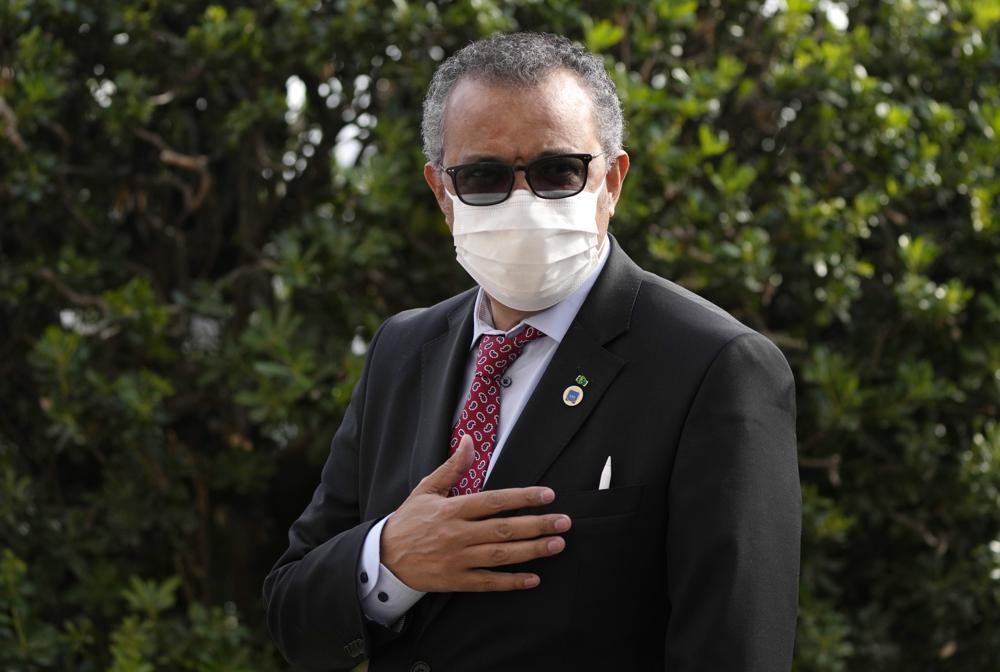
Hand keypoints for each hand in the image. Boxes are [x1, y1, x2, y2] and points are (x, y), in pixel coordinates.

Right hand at [380, 434, 570, 592]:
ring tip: (557, 545)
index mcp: (452, 509)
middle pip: (504, 529)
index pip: (494, 501)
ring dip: (532, 551)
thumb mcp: (427, 488)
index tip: (547, 495)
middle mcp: (457, 534)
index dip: (523, 498)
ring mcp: (457, 559)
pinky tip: (533, 579)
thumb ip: (453, 466)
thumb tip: (470, 440)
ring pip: (501, 556)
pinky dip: (511, 582)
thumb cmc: (408, 519)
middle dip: (537, 525)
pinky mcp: (456, 580)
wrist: (383, 557)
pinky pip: (488, 582)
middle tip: (564, 522)